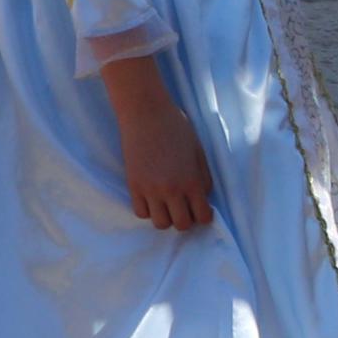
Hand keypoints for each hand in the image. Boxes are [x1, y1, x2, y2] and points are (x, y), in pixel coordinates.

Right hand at [106, 63, 213, 231]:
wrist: (145, 112)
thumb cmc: (176, 126)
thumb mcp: (199, 151)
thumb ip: (204, 178)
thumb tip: (202, 197)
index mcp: (192, 181)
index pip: (202, 217)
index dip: (204, 215)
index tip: (201, 208)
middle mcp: (172, 190)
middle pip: (182, 225)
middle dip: (186, 218)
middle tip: (184, 206)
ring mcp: (150, 190)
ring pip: (160, 224)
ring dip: (166, 217)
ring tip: (166, 203)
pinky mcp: (133, 185)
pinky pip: (140, 212)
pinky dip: (148, 209)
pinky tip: (151, 197)